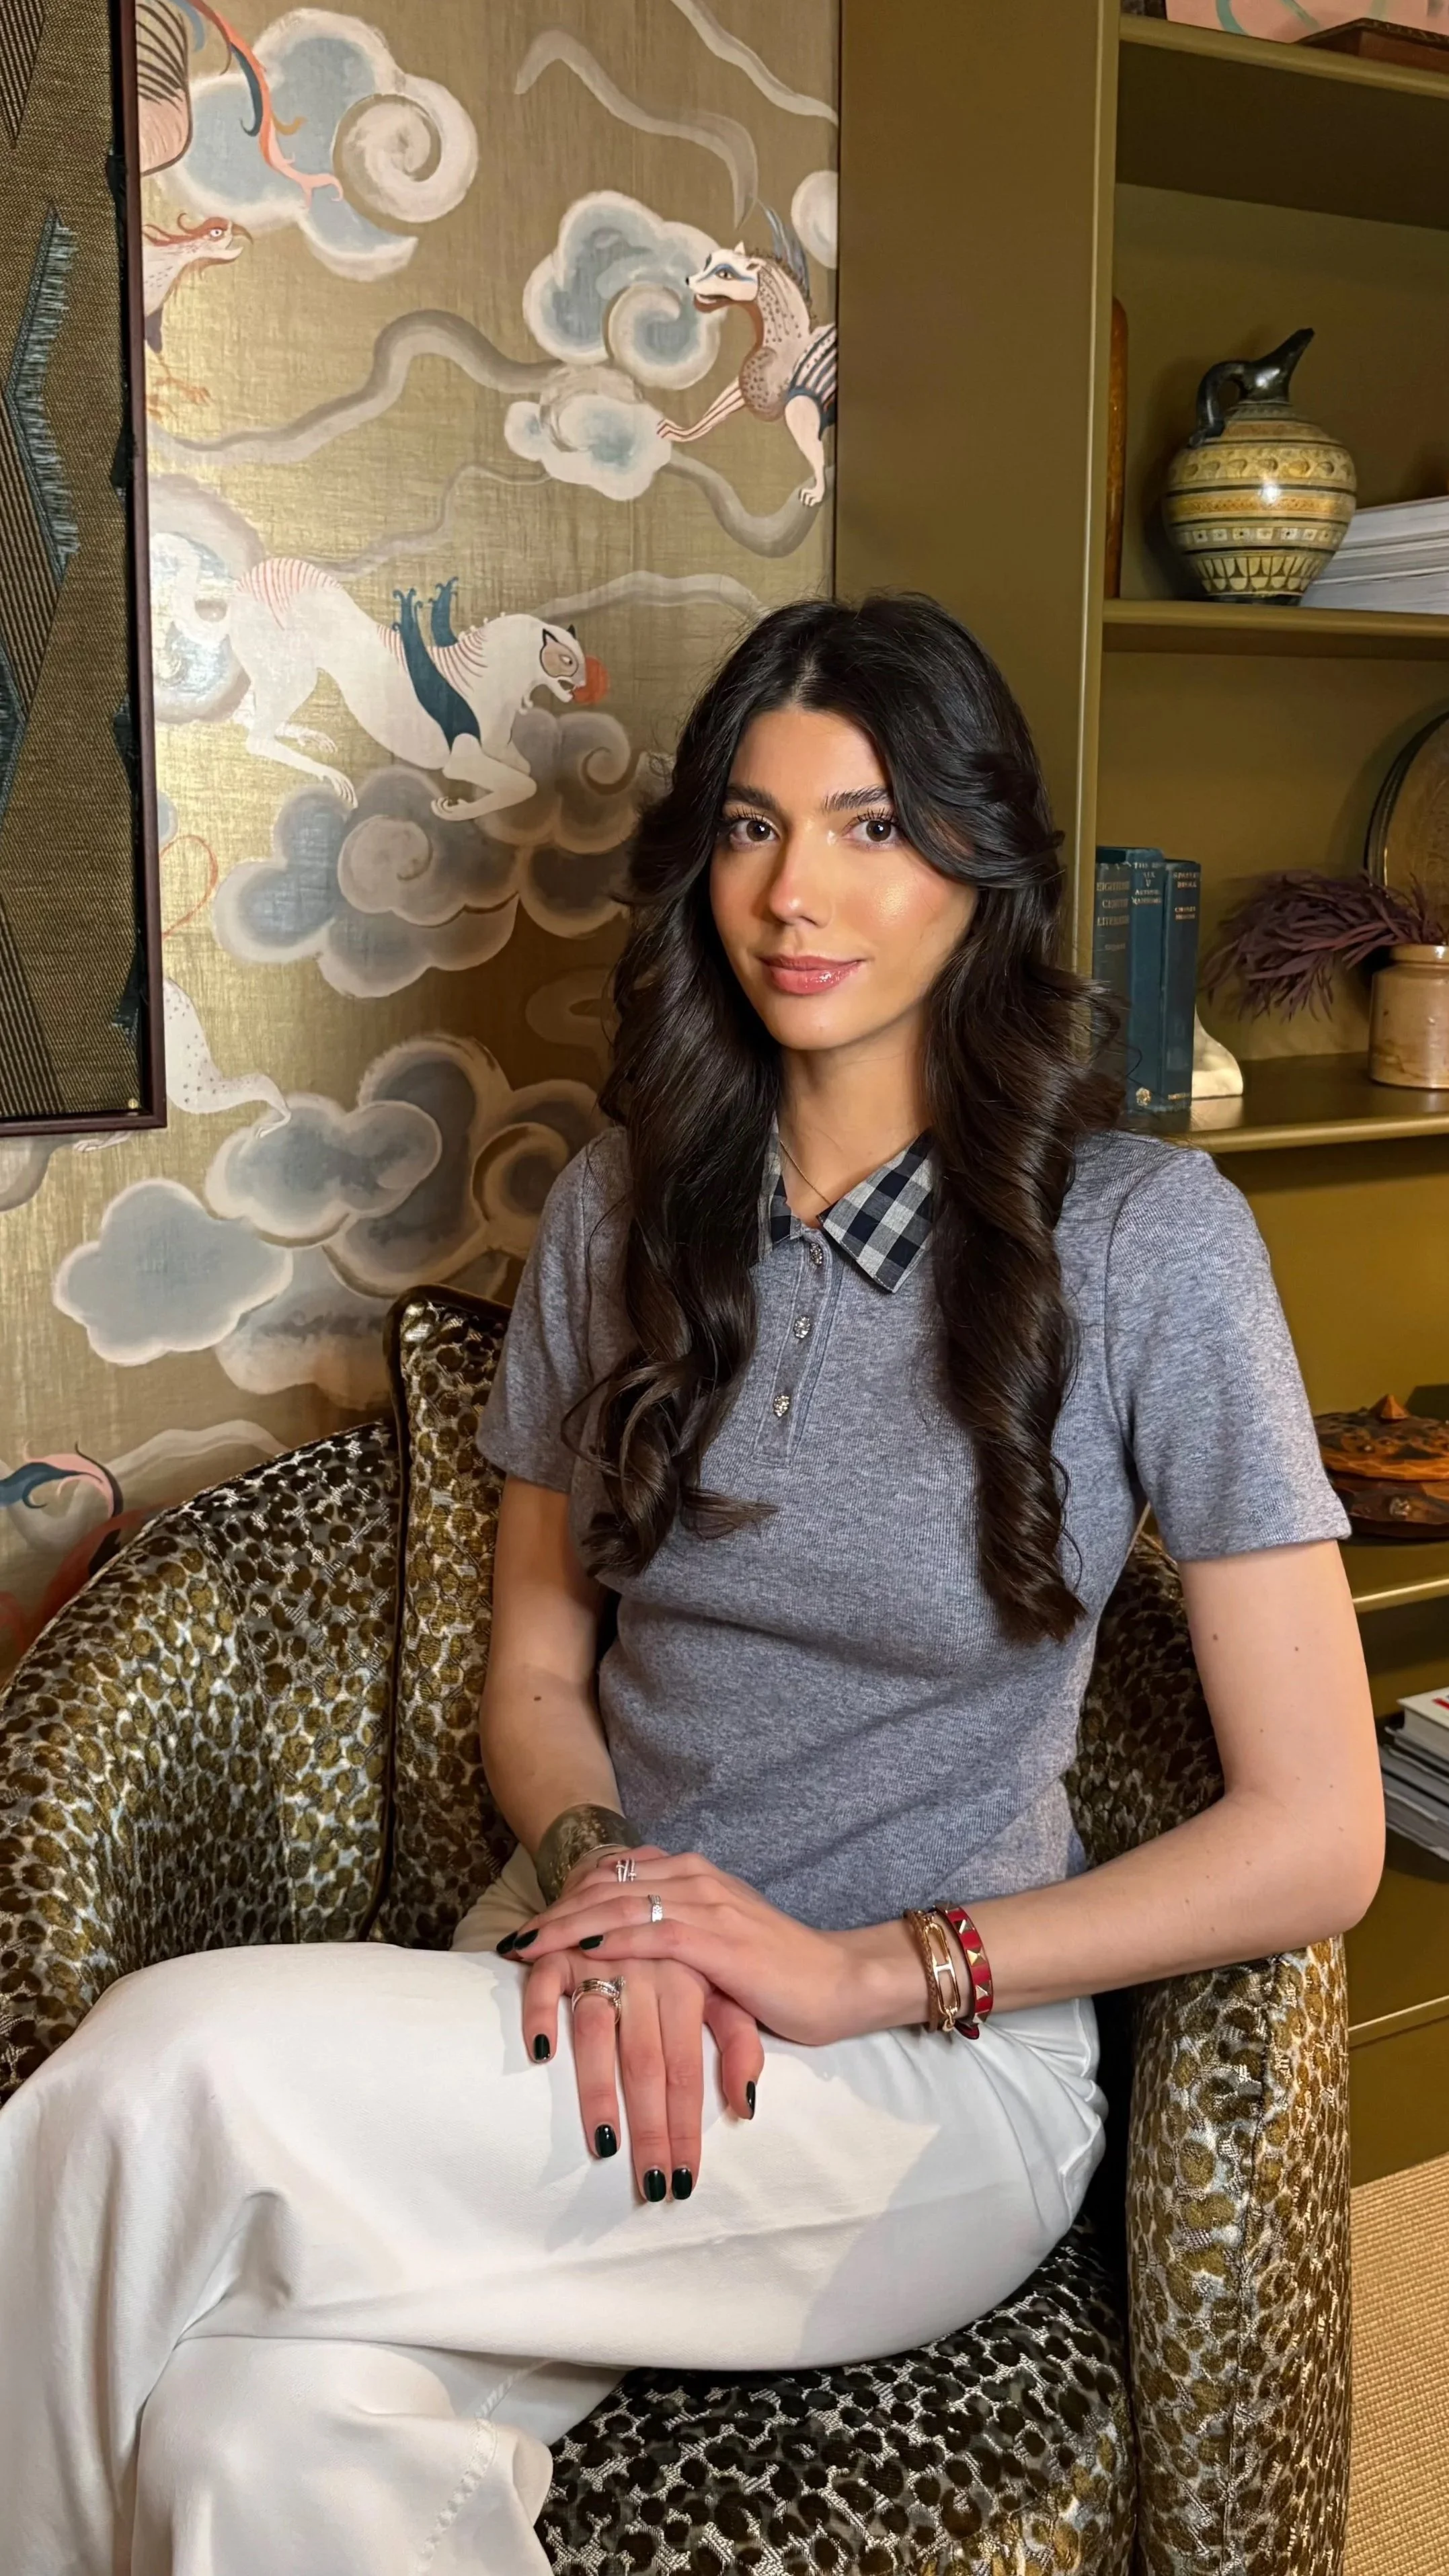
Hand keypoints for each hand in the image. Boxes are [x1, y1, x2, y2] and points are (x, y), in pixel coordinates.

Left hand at [504, 1850, 925, 2047]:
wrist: (839, 1982)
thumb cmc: (778, 1973)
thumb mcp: (715, 1946)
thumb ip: (675, 1935)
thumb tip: (626, 1950)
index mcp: (692, 1876)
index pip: (614, 1879)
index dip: (566, 1899)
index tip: (529, 1926)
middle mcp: (695, 1880)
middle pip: (606, 1888)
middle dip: (554, 1913)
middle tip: (511, 1940)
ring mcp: (708, 1905)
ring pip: (620, 1908)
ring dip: (568, 1927)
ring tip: (527, 1948)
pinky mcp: (720, 1940)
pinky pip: (655, 1935)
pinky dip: (613, 1942)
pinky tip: (582, 1952)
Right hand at [517, 1941, 761, 2200]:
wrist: (642, 1874)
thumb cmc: (688, 1949)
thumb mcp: (726, 1988)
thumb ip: (738, 2043)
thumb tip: (746, 2106)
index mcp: (689, 1983)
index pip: (688, 2068)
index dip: (686, 2125)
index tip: (683, 2181)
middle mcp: (647, 1972)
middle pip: (648, 2061)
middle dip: (650, 2127)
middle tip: (650, 2185)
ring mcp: (600, 1957)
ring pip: (597, 2029)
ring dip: (597, 2090)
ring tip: (602, 2144)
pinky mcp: (559, 1948)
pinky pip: (545, 1982)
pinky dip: (541, 2014)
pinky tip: (539, 2054)